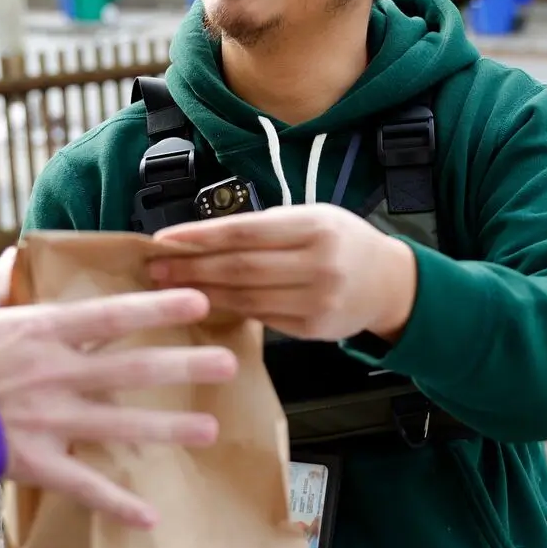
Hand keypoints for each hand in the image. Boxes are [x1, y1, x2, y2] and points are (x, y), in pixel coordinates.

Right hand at [0, 247, 237, 528]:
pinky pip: (84, 486)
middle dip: (183, 366)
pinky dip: (116, 504)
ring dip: (168, 428)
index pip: (111, 316)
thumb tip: (12, 254)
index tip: (199, 301)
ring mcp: (47, 421)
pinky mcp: (34, 462)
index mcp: (38, 333)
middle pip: (132, 369)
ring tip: (210, 430)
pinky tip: (150, 517)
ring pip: (120, 425)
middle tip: (228, 364)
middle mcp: (53, 374)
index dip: (157, 308)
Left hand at [150, 205, 416, 341]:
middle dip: (192, 268)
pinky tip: (204, 303)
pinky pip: (261, 318)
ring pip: (246, 298)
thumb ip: (266, 228)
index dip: (200, 237)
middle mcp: (318, 264)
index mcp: (315, 226)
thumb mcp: (314, 218)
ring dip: (203, 292)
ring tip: (169, 288)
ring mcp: (317, 300)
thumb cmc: (343, 243)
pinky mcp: (313, 329)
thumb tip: (203, 237)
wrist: (391, 283)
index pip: (244, 232)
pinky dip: (229, 309)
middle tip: (155, 268)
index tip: (164, 239)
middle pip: (240, 268)